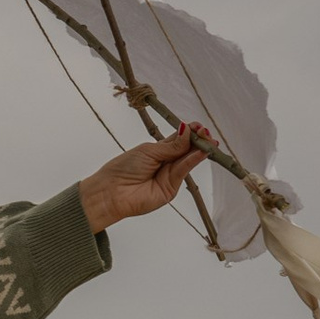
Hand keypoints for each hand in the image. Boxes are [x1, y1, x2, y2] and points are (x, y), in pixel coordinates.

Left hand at [78, 129, 205, 230]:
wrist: (111, 192)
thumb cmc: (124, 168)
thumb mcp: (148, 151)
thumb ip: (171, 146)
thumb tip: (188, 131)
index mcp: (158, 151)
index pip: (179, 138)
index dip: (190, 132)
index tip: (198, 126)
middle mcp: (166, 162)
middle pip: (187, 149)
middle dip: (198, 140)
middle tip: (206, 133)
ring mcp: (170, 176)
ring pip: (188, 160)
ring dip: (199, 149)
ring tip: (208, 141)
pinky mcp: (171, 188)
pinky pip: (184, 172)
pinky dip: (193, 161)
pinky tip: (200, 152)